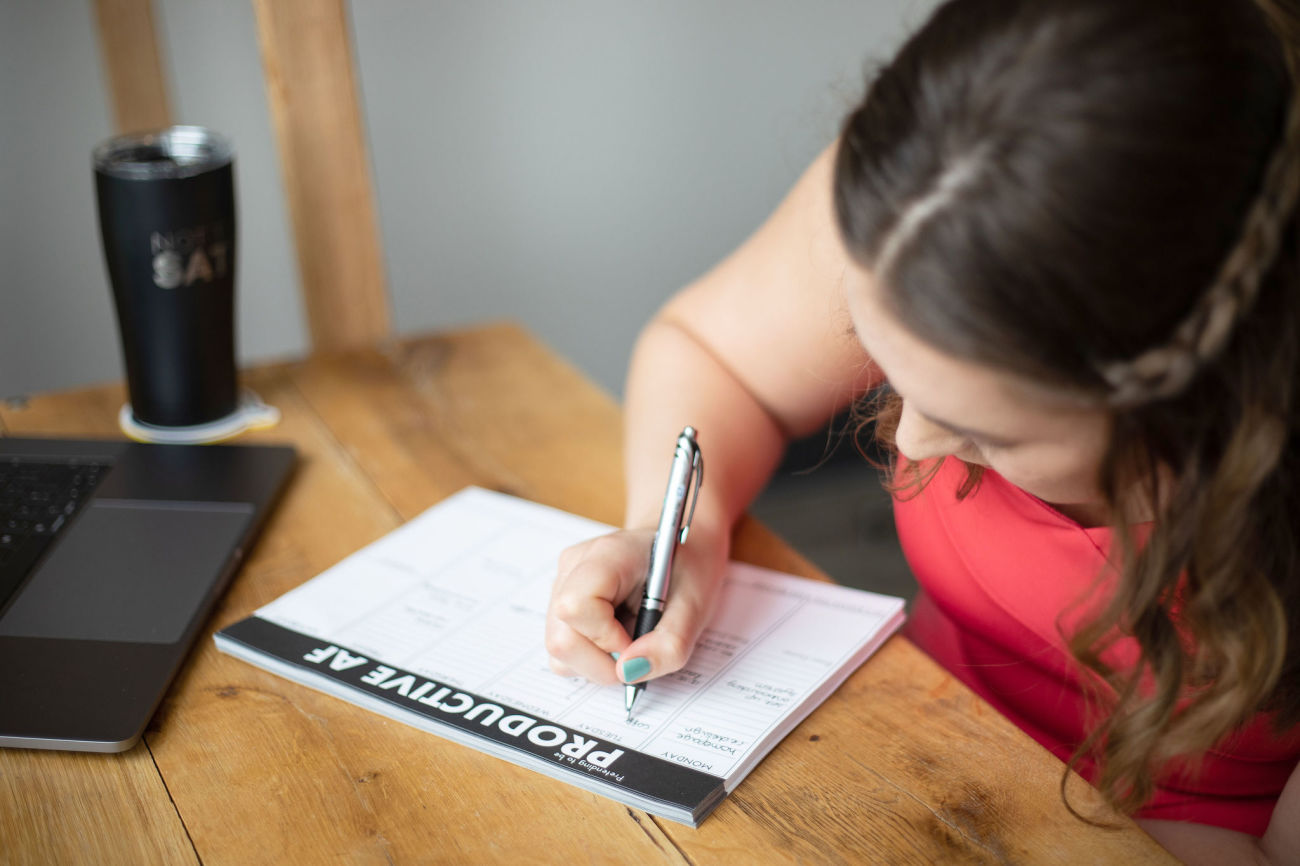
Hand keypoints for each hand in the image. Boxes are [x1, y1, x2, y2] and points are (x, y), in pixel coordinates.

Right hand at [545, 525, 726, 686]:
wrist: (680, 548)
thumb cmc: (688, 570)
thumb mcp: (695, 608)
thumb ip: (669, 644)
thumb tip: (628, 672)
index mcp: (608, 555)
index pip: (576, 606)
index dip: (606, 639)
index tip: (639, 641)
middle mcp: (573, 567)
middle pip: (561, 638)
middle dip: (603, 663)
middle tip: (640, 651)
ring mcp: (561, 583)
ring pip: (559, 649)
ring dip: (597, 663)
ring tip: (630, 639)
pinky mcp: (559, 601)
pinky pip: (563, 648)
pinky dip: (591, 657)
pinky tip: (616, 637)